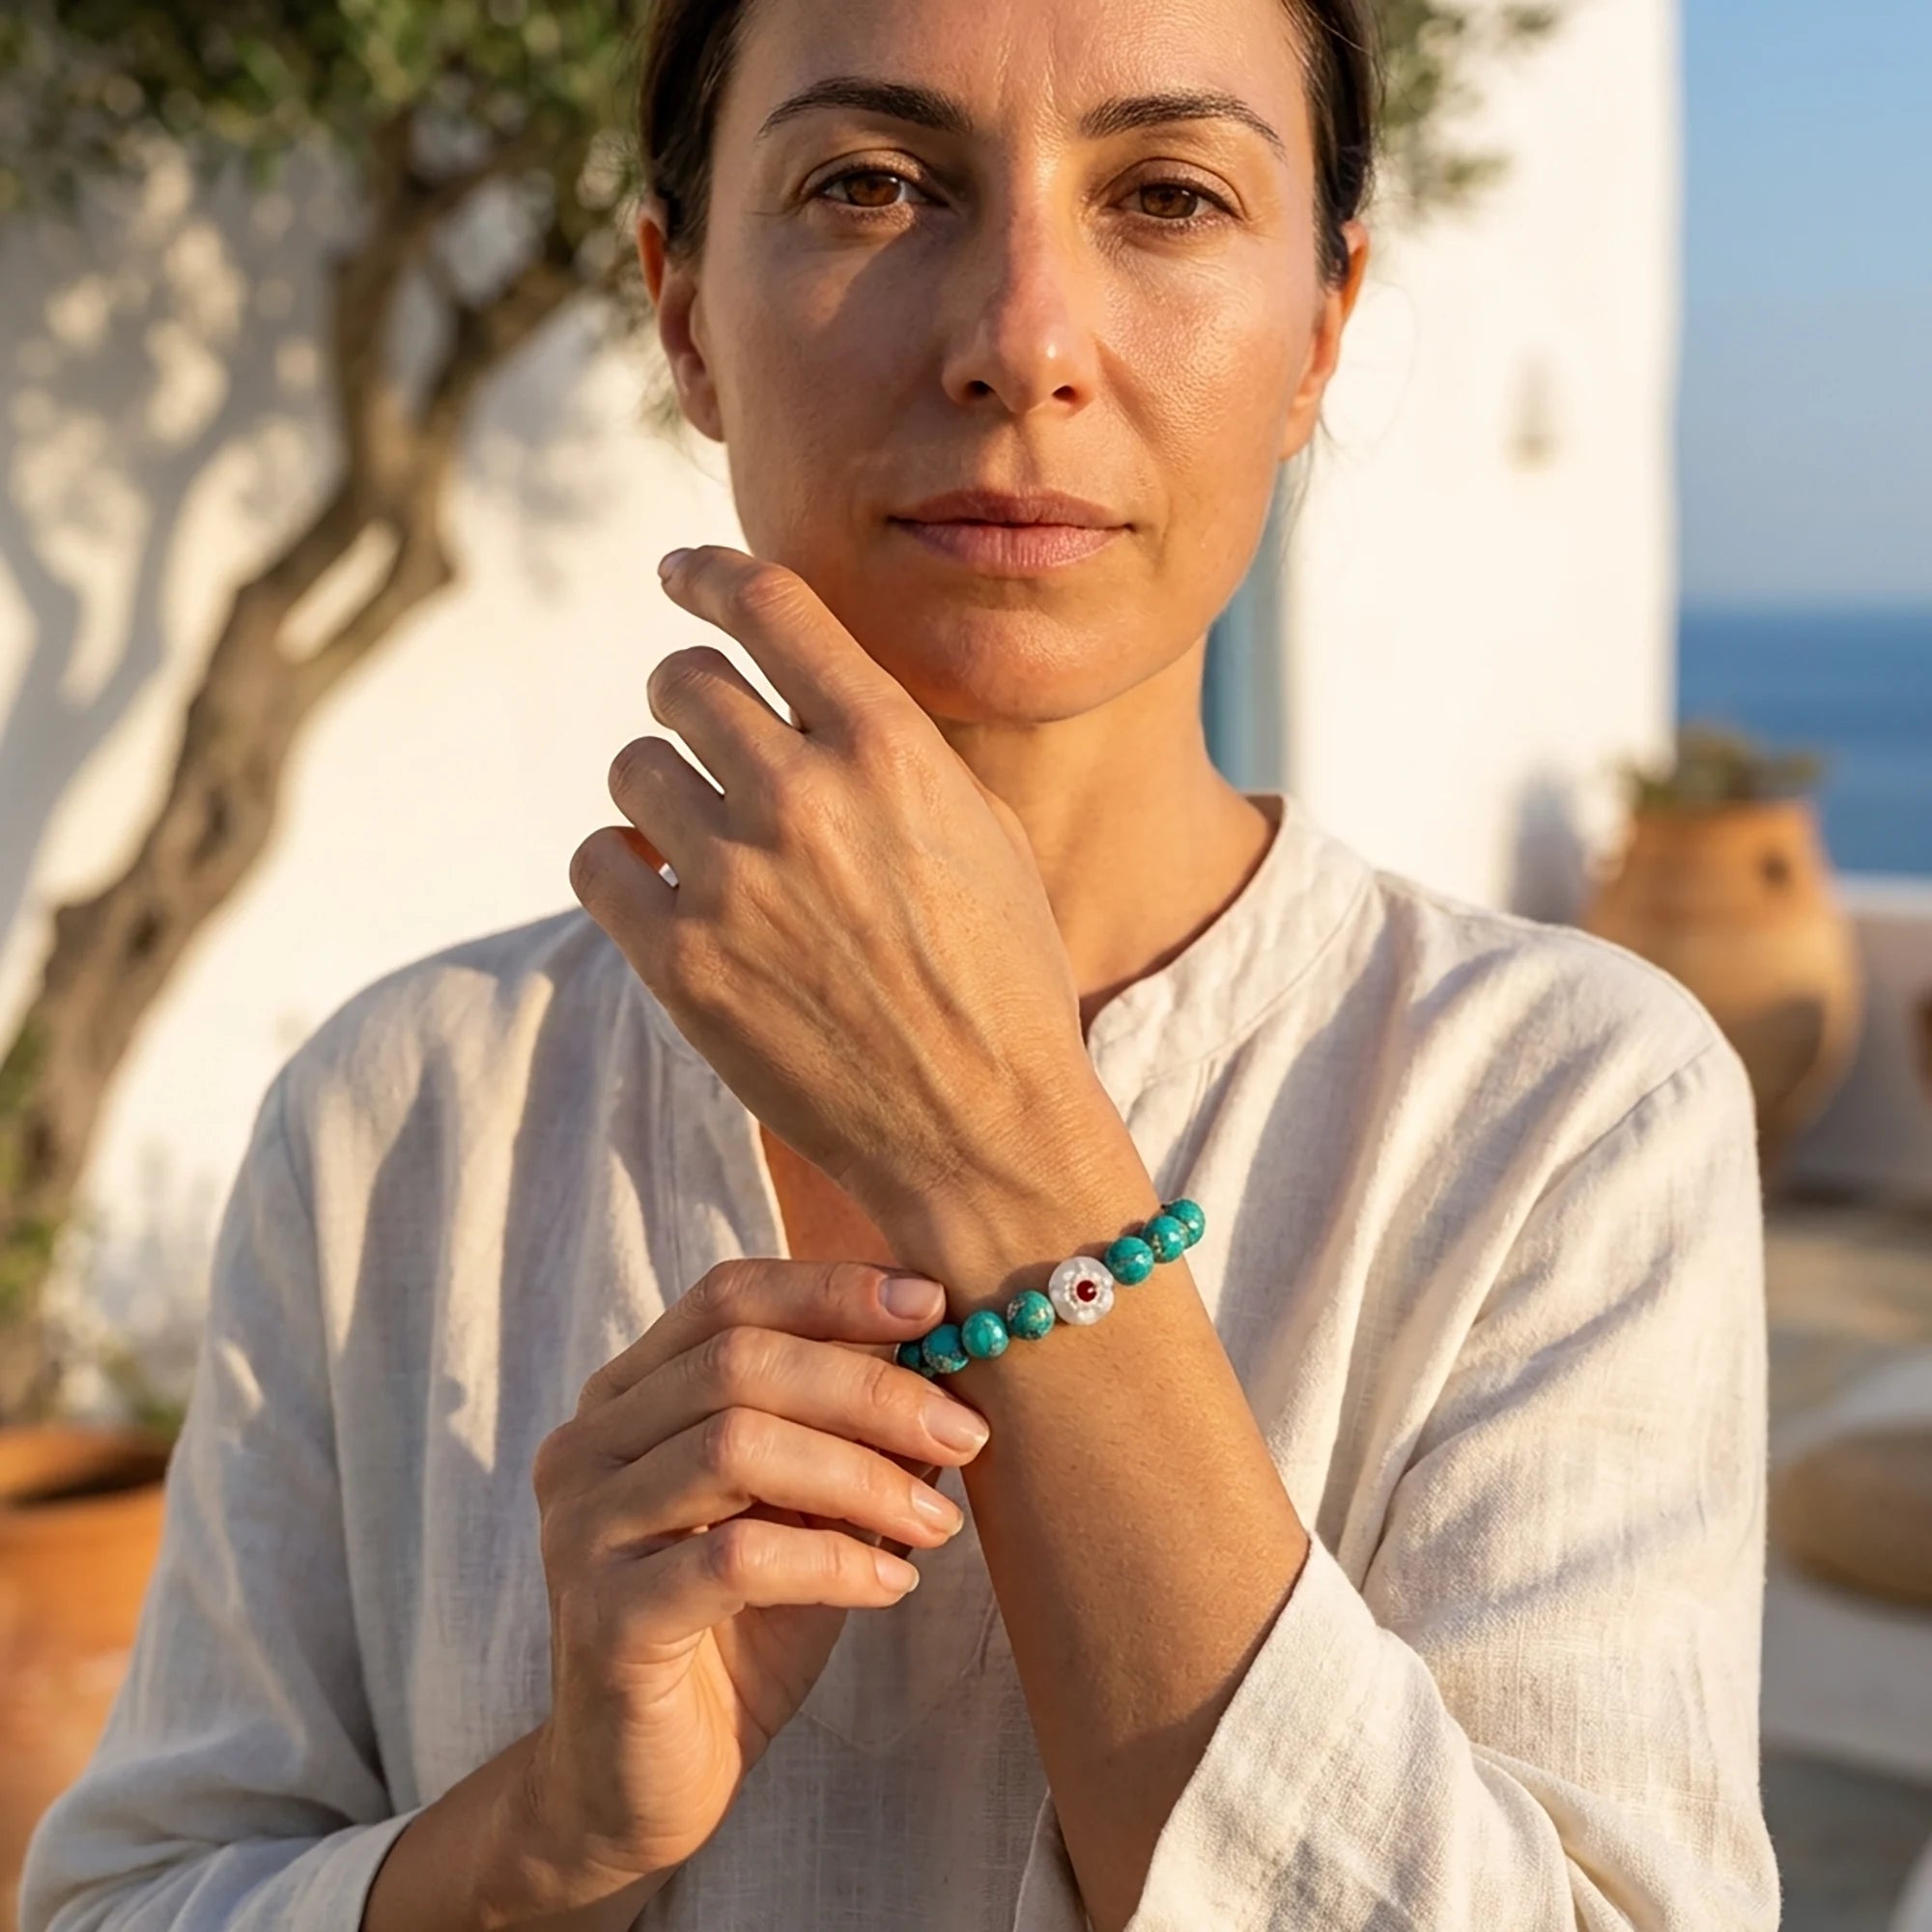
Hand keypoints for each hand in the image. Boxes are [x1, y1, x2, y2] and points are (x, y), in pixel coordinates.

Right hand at [519, 1257, 991, 1897]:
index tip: (935, 1303)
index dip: (830, 1289)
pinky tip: (893, 1587)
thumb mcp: (803, 1514)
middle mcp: (589, 1445)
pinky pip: (733, 1559)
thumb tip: (947, 1366)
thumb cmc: (736, 1630)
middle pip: (736, 1361)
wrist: (639, 1785)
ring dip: (861, 1475)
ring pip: (734, 1447)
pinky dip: (833, 1562)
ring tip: (939, 1523)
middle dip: (869, 1387)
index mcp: (628, 1397)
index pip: (725, 1298)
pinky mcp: (603, 1619)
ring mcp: (584, 1529)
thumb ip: (849, 1438)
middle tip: (964, 1433)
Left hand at [568, 545, 1097, 1228]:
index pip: (768, 606)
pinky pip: (597, 861)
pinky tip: (662, 887)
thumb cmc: (1000, 978)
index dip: (709, 573)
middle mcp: (803, 797)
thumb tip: (802, 688)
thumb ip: (891, 746)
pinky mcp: (681, 964)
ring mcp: (733, 882)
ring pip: (632, 767)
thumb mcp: (979, 831)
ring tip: (697, 831)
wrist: (979, 1128)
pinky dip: (621, 865)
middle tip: (704, 731)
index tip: (681, 573)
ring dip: (658, 785)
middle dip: (688, 694)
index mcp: (890, 749)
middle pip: (682, 680)